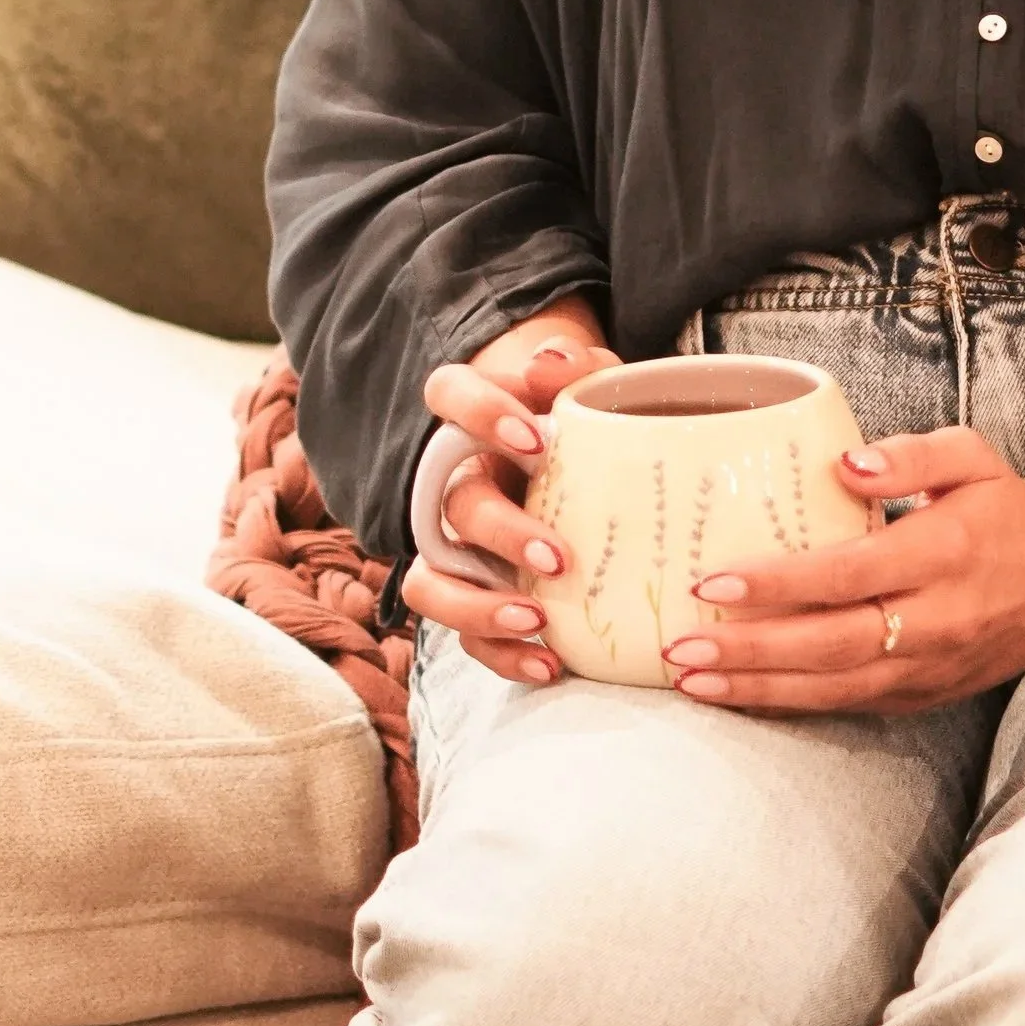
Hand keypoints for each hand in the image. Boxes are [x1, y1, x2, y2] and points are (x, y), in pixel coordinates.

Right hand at [402, 299, 619, 685]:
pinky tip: (550, 662)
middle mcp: (455, 481)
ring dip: (477, 606)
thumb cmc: (587, 422)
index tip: (536, 438)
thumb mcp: (595, 387)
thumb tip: (549, 363)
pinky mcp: (473, 595)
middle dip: (500, 534)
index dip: (479, 413)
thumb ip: (578, 369)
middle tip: (558, 557)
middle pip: (451, 506)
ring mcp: (457, 546)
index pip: (447, 393)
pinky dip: (502, 654)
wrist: (589, 467)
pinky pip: (465, 634)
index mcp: (475, 419)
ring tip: (536, 619)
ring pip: (429, 583)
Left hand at [664, 428, 1024, 714]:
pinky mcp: (922, 697)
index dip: (779, 583)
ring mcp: (928, 669)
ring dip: (757, 687)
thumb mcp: (971, 456)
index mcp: (941, 555)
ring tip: (690, 681)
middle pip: (830, 644)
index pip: (848, 575)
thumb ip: (911, 455)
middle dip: (750, 648)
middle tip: (681, 643)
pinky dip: (789, 705)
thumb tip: (844, 464)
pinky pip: (847, 705)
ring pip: (832, 687)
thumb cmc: (1004, 507)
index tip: (714, 580)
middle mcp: (934, 621)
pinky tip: (739, 695)